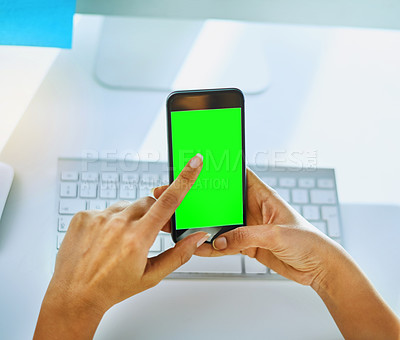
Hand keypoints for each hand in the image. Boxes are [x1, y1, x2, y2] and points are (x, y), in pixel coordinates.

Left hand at [34, 154, 208, 339]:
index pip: (168, 202)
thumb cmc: (112, 288)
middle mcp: (118, 223)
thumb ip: (179, 254)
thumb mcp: (151, 276)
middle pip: (149, 202)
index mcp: (138, 238)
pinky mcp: (83, 215)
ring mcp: (98, 217)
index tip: (194, 163)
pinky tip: (105, 239)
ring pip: (127, 206)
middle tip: (151, 231)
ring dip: (132, 217)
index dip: (184, 180)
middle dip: (155, 213)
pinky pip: (106, 210)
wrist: (74, 296)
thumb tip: (197, 238)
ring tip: (121, 241)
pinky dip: (111, 221)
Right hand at [155, 168, 338, 285]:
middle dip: (209, 201)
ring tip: (190, 226)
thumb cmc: (308, 241)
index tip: (206, 166)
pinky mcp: (249, 245)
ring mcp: (250, 228)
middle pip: (226, 202)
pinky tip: (203, 248)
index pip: (241, 176)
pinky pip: (227, 244)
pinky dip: (214, 247)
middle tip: (188, 200)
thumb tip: (219, 240)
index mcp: (264, 196)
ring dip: (209, 226)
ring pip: (224, 224)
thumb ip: (245, 236)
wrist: (318, 267)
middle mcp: (255, 210)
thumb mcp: (275, 235)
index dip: (225, 170)